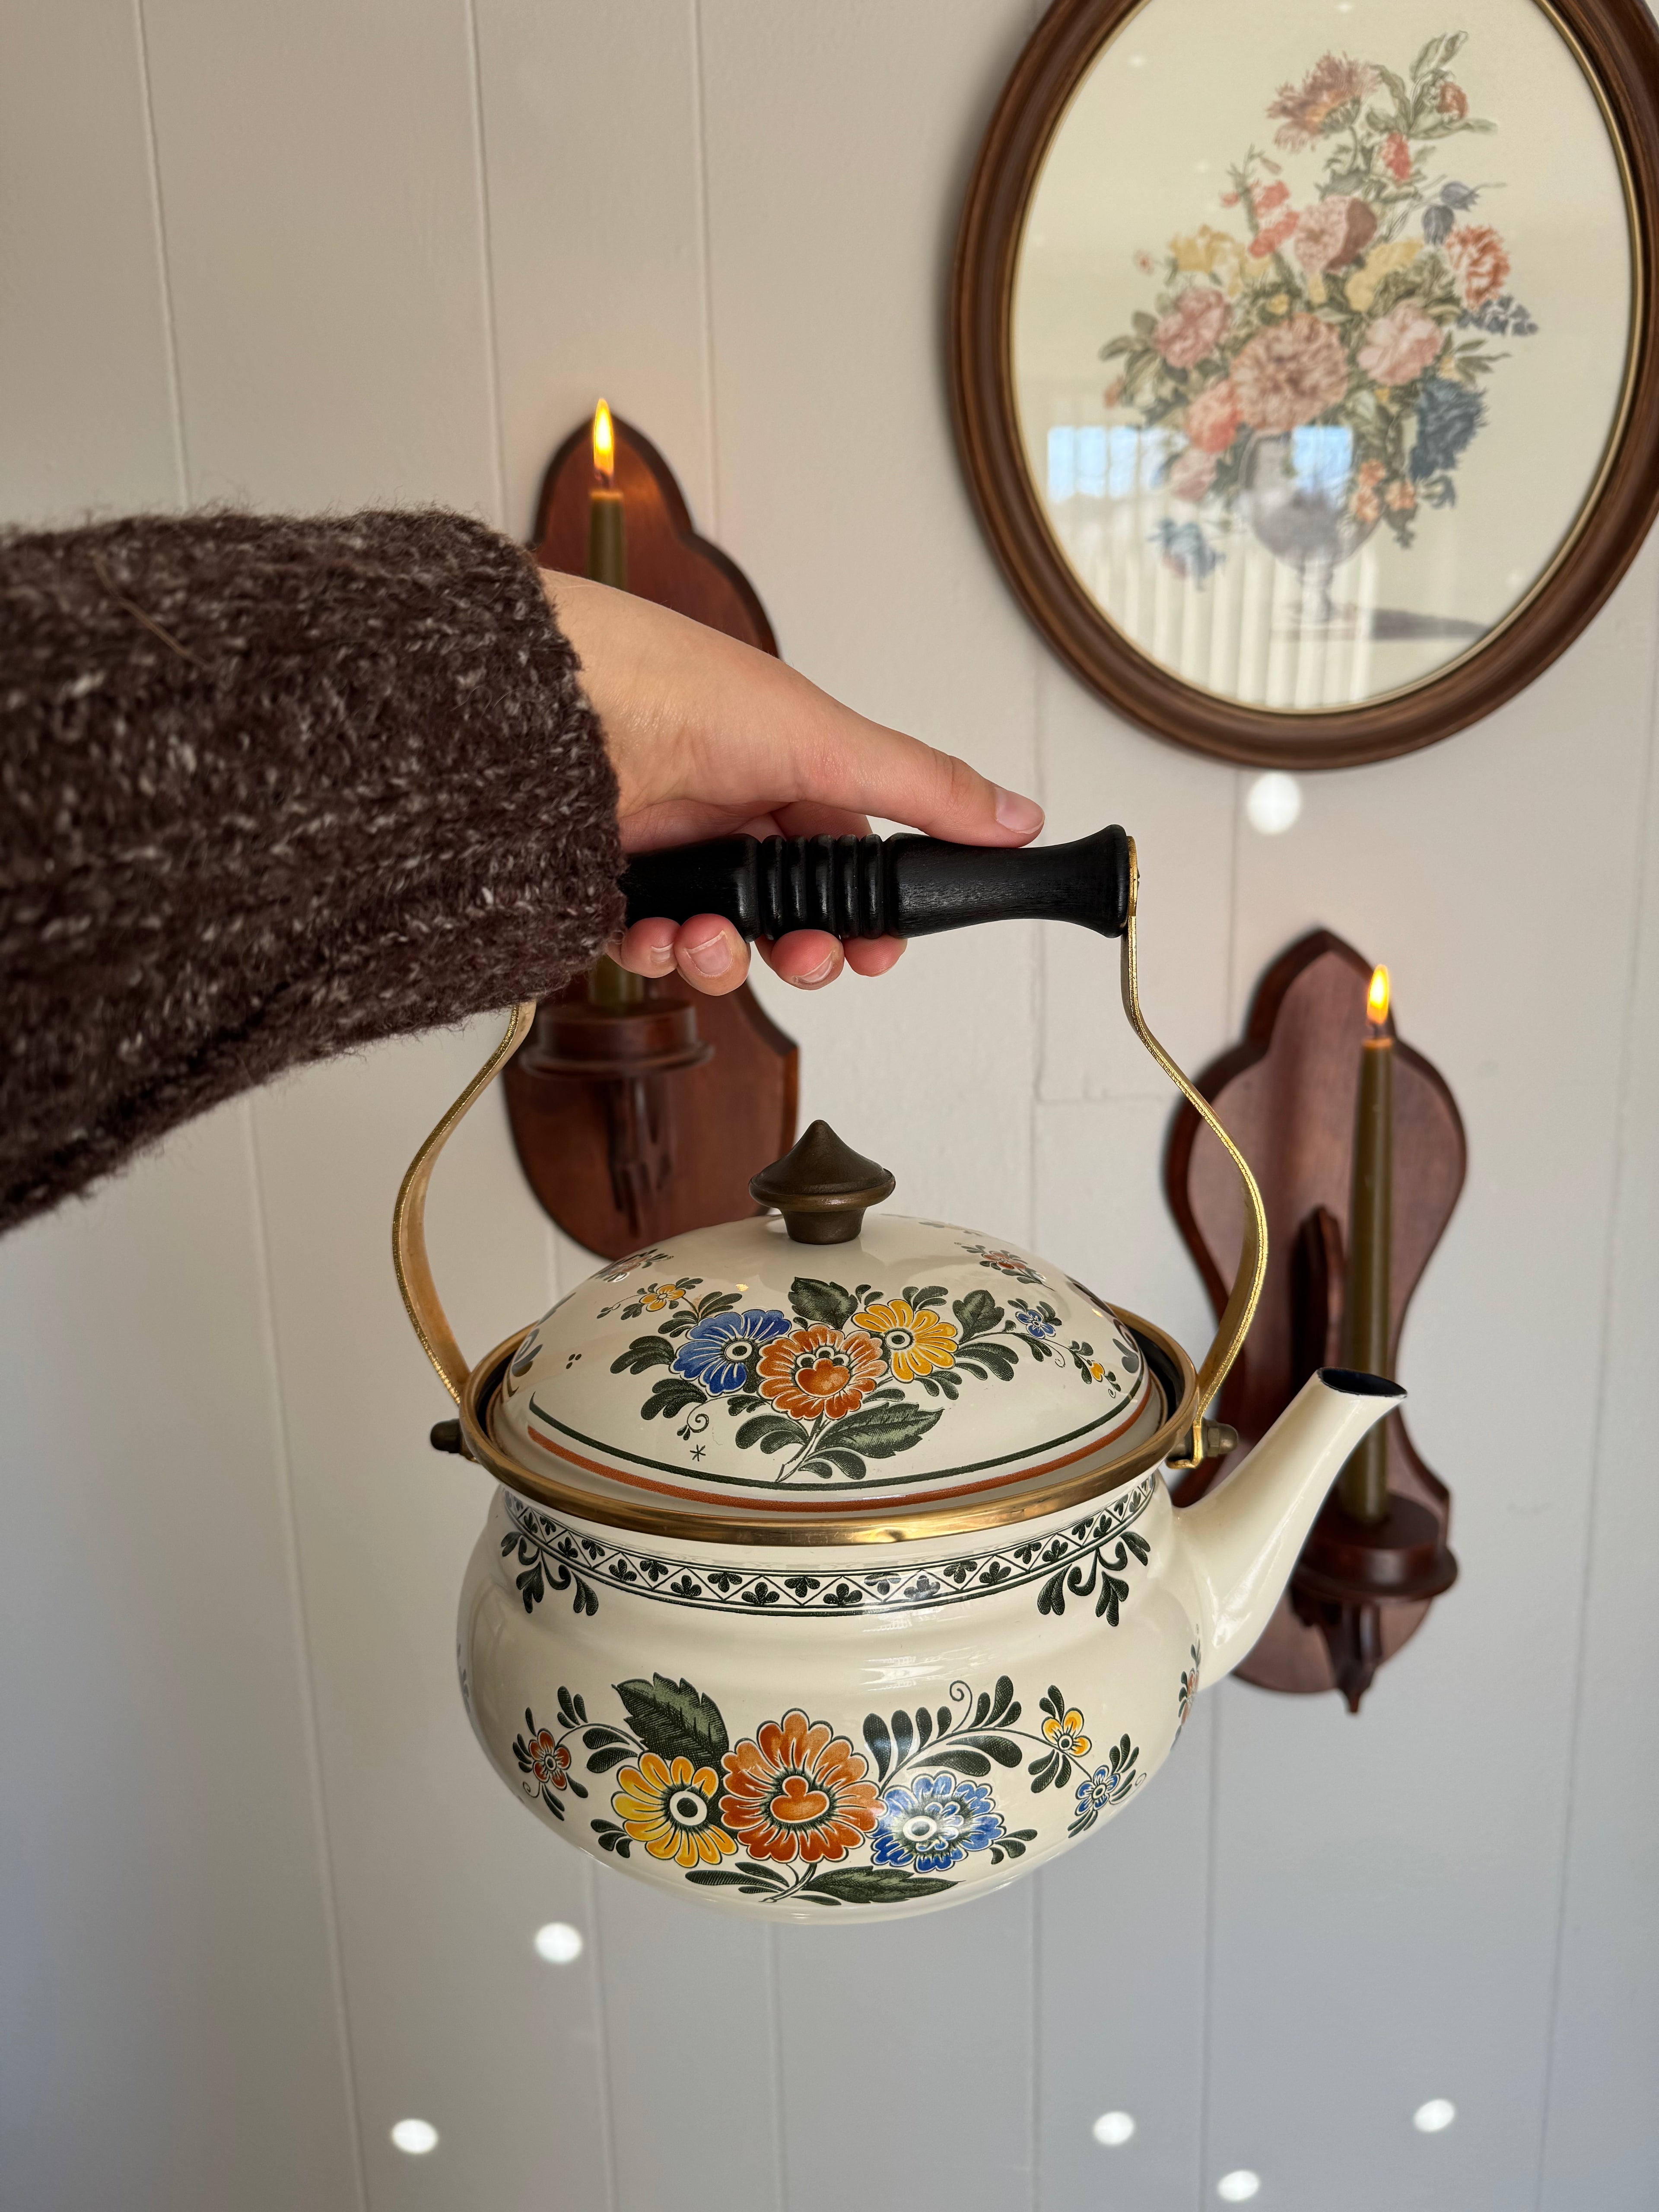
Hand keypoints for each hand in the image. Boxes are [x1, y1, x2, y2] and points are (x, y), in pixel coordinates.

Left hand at [546, 573, 1042, 995]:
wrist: (550, 707)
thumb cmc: (674, 689)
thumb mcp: (825, 741)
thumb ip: (923, 788)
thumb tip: (1016, 816)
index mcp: (783, 763)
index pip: (847, 856)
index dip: (868, 913)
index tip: (880, 949)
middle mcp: (726, 806)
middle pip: (788, 912)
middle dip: (800, 949)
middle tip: (801, 957)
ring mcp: (667, 848)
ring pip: (721, 939)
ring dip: (724, 958)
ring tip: (710, 941)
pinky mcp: (607, 882)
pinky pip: (649, 947)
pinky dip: (659, 954)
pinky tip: (661, 936)